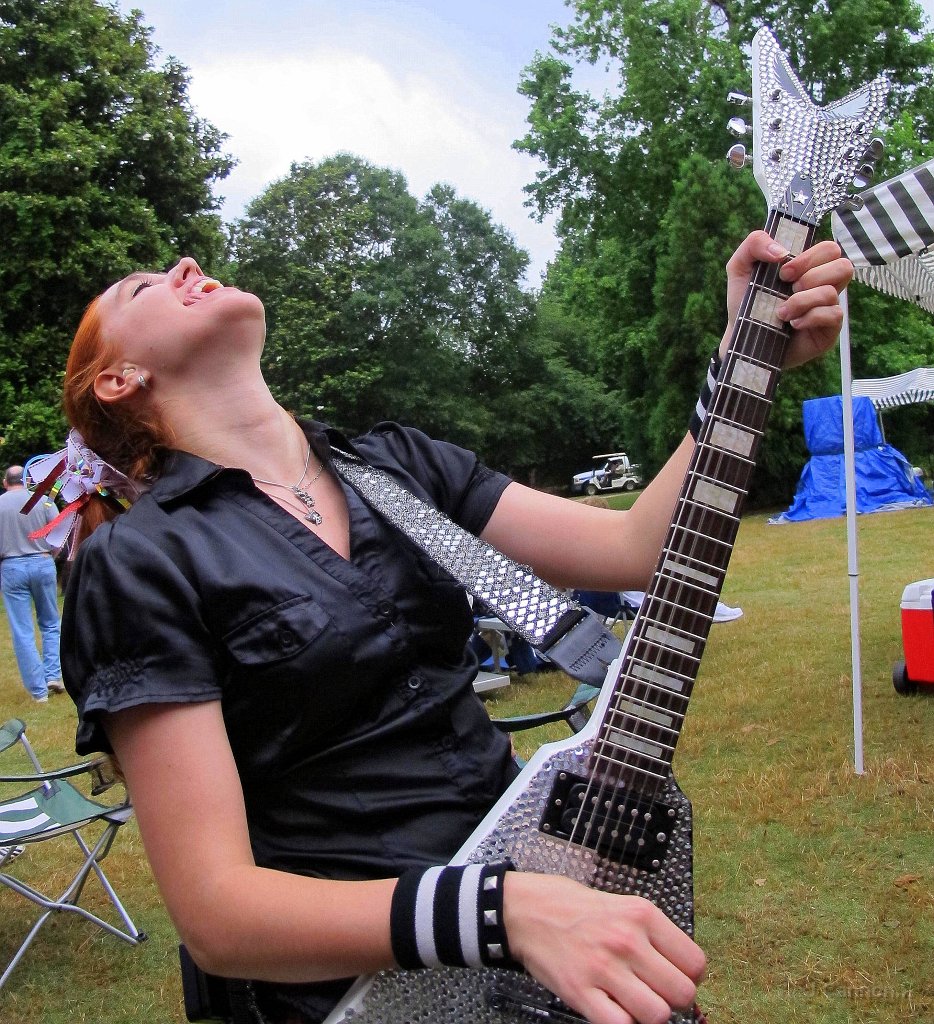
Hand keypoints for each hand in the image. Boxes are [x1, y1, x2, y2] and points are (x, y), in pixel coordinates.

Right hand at [503, 873, 704, 1023]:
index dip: (689, 977)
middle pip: (682, 993)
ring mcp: (604, 967)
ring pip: (657, 1015)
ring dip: (648, 1014)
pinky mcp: (580, 991)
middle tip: (655, 992)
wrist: (525, 910)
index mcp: (642, 914)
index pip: (695, 963)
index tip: (675, 977)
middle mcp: (627, 940)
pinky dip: (622, 1023)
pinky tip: (613, 1008)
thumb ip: (652, 935)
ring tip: (632, 1001)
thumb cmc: (573, 908)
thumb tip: (681, 969)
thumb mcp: (621, 904)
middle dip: (672, 999)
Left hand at [722, 230, 852, 367]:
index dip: (809, 257)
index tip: (783, 272)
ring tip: (782, 312)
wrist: (741, 338)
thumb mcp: (740, 267)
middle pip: (843, 266)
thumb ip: (754, 243)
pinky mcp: (828, 330)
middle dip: (810, 276)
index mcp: (809, 267)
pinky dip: (809, 317)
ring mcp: (828, 308)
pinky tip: (793, 323)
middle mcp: (823, 285)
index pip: (829, 249)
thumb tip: (781, 250)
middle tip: (787, 288)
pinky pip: (833, 315)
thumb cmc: (745, 302)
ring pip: (832, 292)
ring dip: (802, 300)